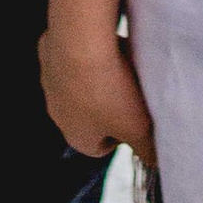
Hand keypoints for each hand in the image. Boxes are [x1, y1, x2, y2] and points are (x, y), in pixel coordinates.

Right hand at [41, 29, 156, 166]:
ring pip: (77, 85)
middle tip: (131, 89)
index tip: (138, 116)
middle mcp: (57, 115)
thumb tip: (156, 162)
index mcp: (77, 138)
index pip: (102, 146)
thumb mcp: (140, 128)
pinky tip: (99, 42)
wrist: (80, 40)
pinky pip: (69, 57)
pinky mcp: (47, 53)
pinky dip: (83, 52)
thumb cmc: (112, 91)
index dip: (123, 133)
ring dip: (97, 77)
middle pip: (89, 115)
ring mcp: (49, 83)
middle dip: (110, 103)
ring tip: (119, 63)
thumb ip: (148, 150)